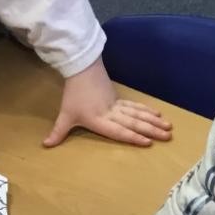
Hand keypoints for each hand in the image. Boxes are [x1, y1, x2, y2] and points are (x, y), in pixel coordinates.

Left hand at [44, 57, 172, 148]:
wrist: (81, 69)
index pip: (119, 131)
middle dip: (152, 130)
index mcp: (100, 120)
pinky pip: (136, 106)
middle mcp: (112, 114)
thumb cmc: (74, 94)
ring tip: (168, 127)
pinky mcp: (119, 99)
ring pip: (139, 114)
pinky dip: (147, 111)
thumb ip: (58, 131)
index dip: (133, 137)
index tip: (148, 142)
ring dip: (154, 121)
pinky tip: (158, 114)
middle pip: (134, 123)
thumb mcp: (65, 115)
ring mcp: (117, 106)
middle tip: (168, 136)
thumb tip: (46, 145)